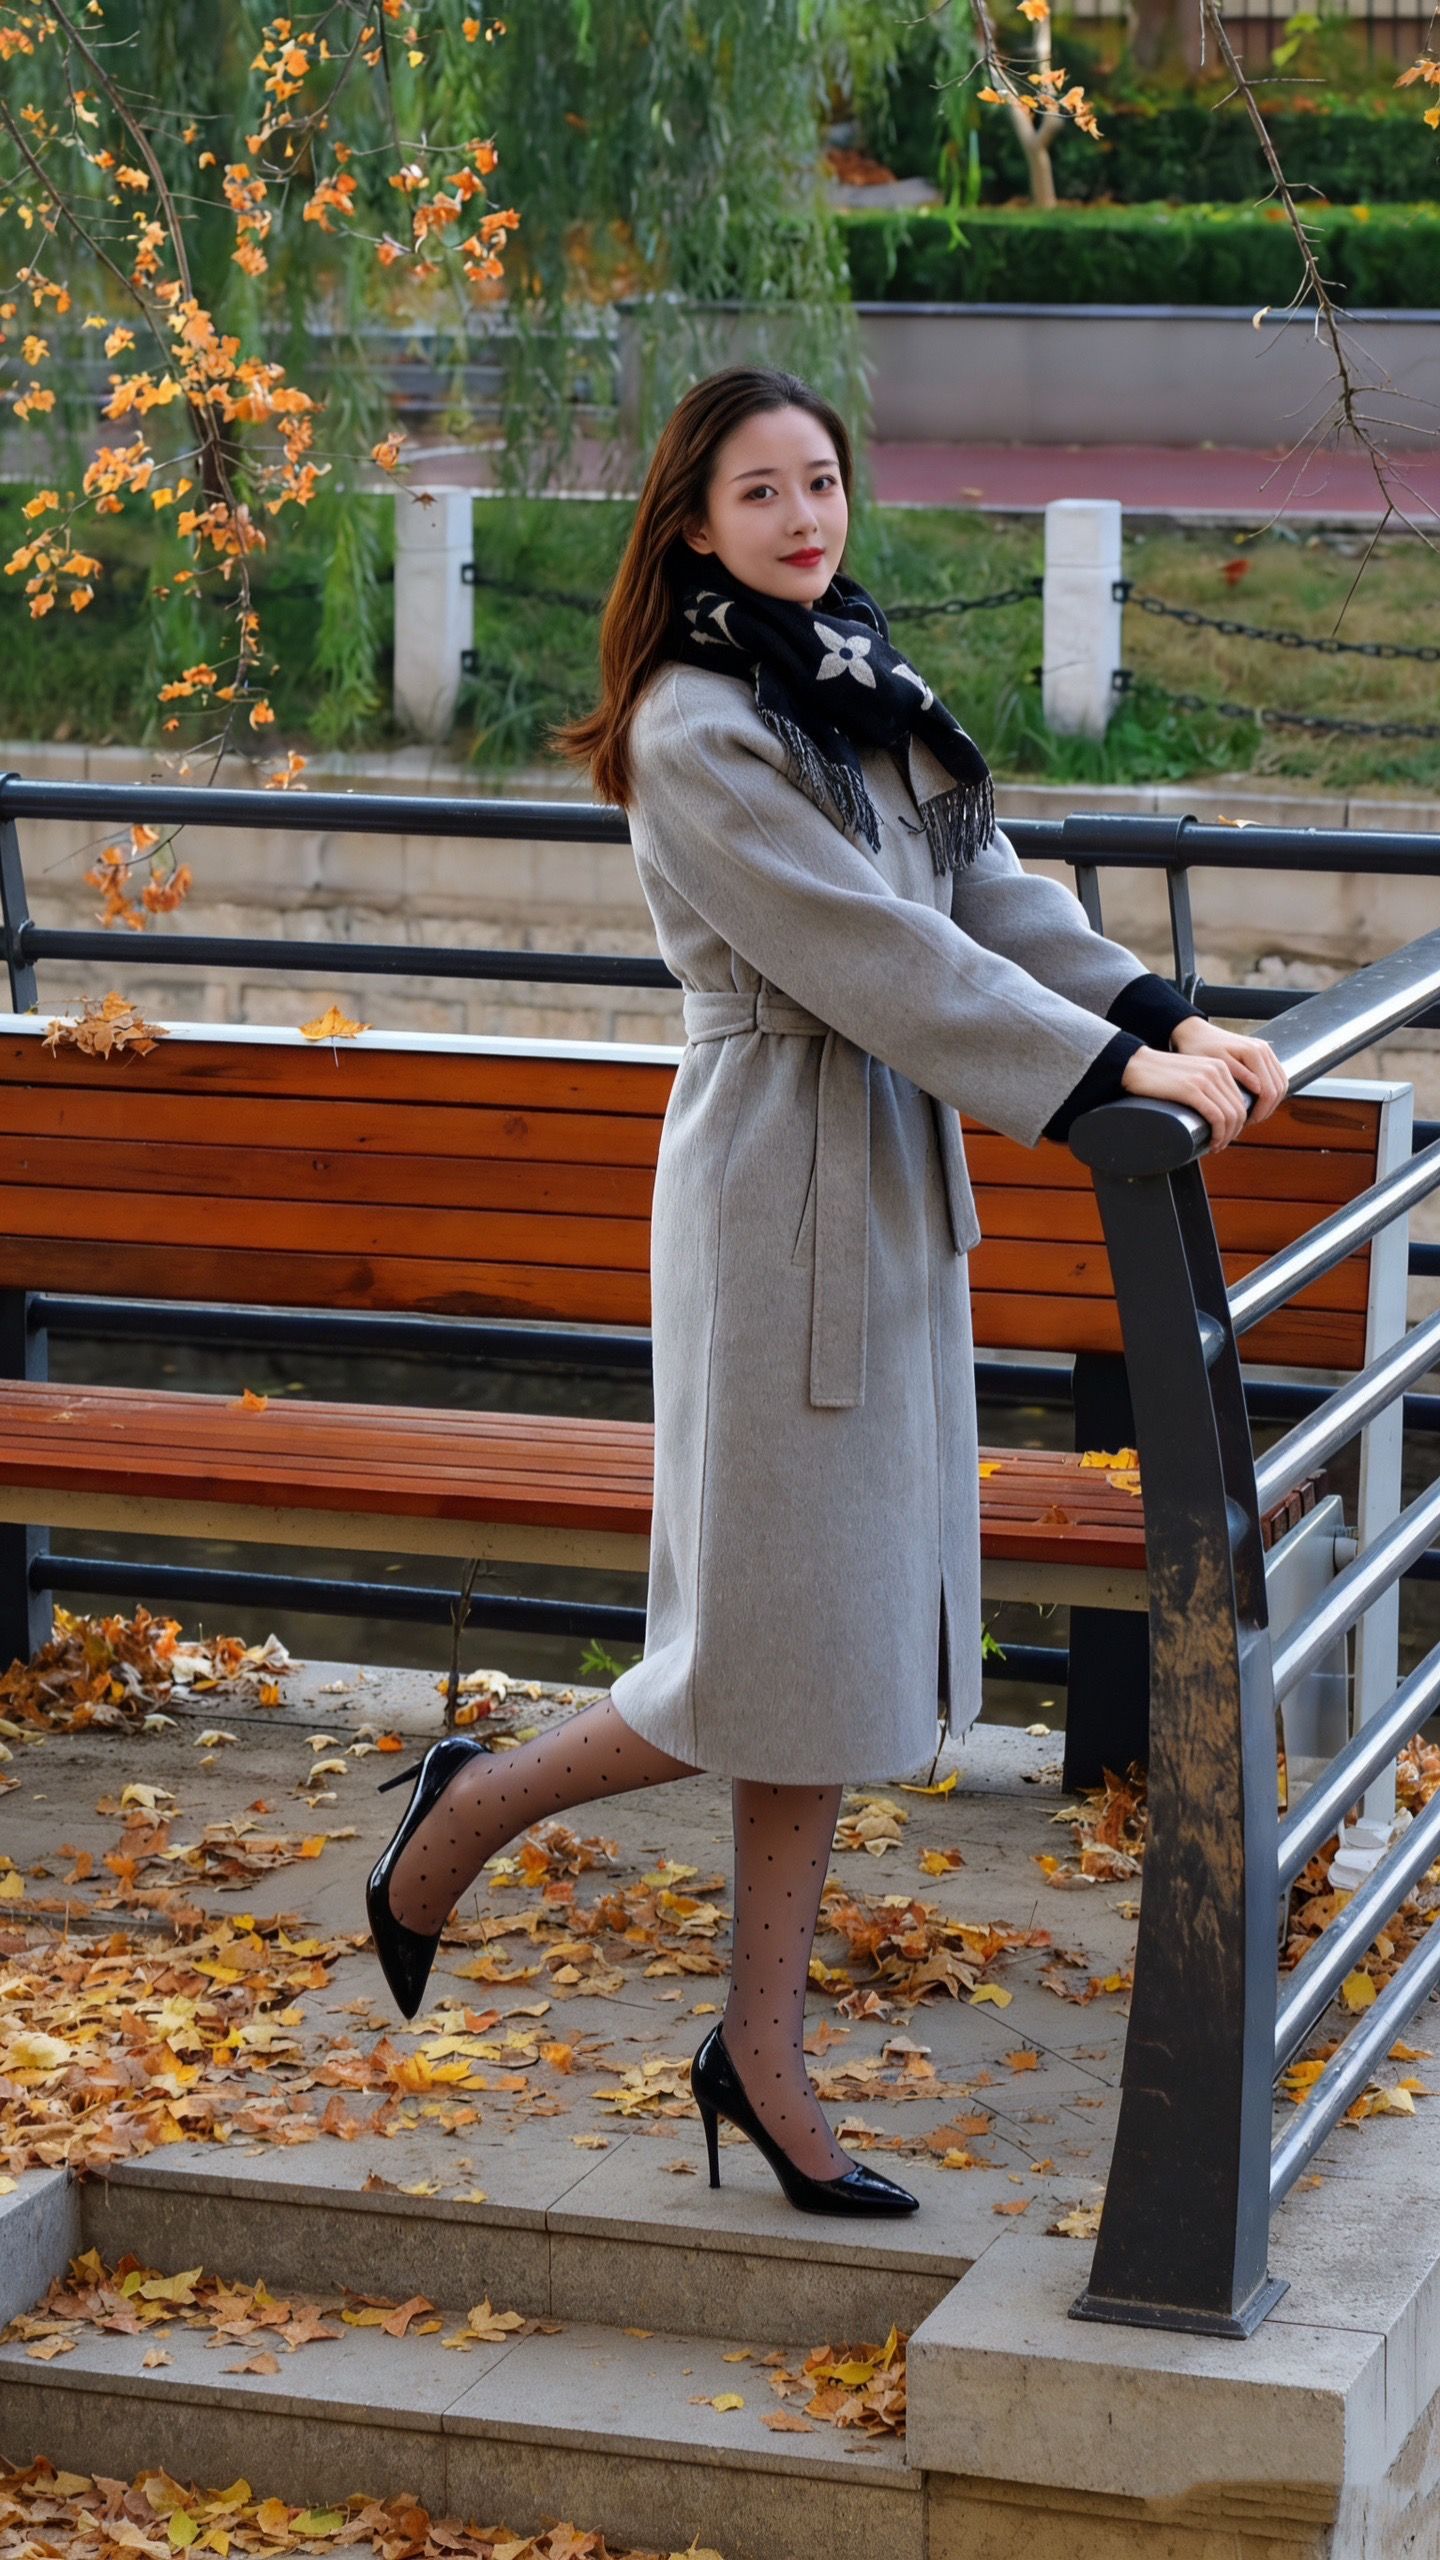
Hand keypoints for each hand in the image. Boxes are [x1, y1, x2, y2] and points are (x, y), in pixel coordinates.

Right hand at [1119, 1044, 1251, 1149]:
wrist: (1136, 1064)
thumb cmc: (1159, 1075)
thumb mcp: (1190, 1073)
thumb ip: (1205, 1085)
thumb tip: (1214, 1110)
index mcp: (1220, 1067)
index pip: (1241, 1099)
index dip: (1238, 1122)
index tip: (1226, 1134)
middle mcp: (1217, 1070)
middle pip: (1239, 1109)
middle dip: (1234, 1132)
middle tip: (1220, 1144)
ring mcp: (1205, 1079)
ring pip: (1230, 1116)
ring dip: (1226, 1137)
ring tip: (1215, 1146)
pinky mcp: (1191, 1089)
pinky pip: (1216, 1117)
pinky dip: (1218, 1134)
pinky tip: (1212, 1142)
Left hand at [1169, 1016, 1287, 1124]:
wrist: (1196, 1034)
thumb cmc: (1200, 1049)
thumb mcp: (1215, 1064)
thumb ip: (1239, 1074)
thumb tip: (1259, 1088)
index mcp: (1253, 1053)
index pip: (1268, 1090)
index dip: (1260, 1111)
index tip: (1245, 1122)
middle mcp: (1263, 1049)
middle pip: (1279, 1088)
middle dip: (1267, 1109)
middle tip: (1249, 1121)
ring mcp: (1266, 1050)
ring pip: (1281, 1083)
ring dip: (1271, 1102)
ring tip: (1253, 1114)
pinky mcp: (1264, 1054)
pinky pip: (1277, 1077)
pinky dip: (1272, 1092)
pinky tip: (1257, 1102)